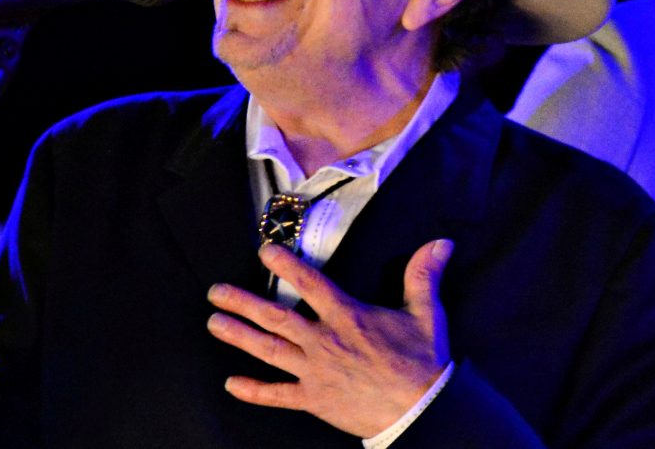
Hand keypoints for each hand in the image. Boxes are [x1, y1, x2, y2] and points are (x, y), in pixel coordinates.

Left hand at [206, 239, 453, 436]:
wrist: (423, 413)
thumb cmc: (423, 362)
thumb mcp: (426, 313)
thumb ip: (423, 275)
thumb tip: (441, 242)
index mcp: (347, 317)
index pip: (310, 283)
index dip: (286, 265)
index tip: (263, 250)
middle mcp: (324, 342)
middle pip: (276, 317)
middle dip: (243, 303)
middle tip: (215, 292)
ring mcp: (316, 373)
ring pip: (269, 351)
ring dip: (239, 336)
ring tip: (213, 323)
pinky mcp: (315, 400)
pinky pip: (278, 395)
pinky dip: (254, 391)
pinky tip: (230, 384)